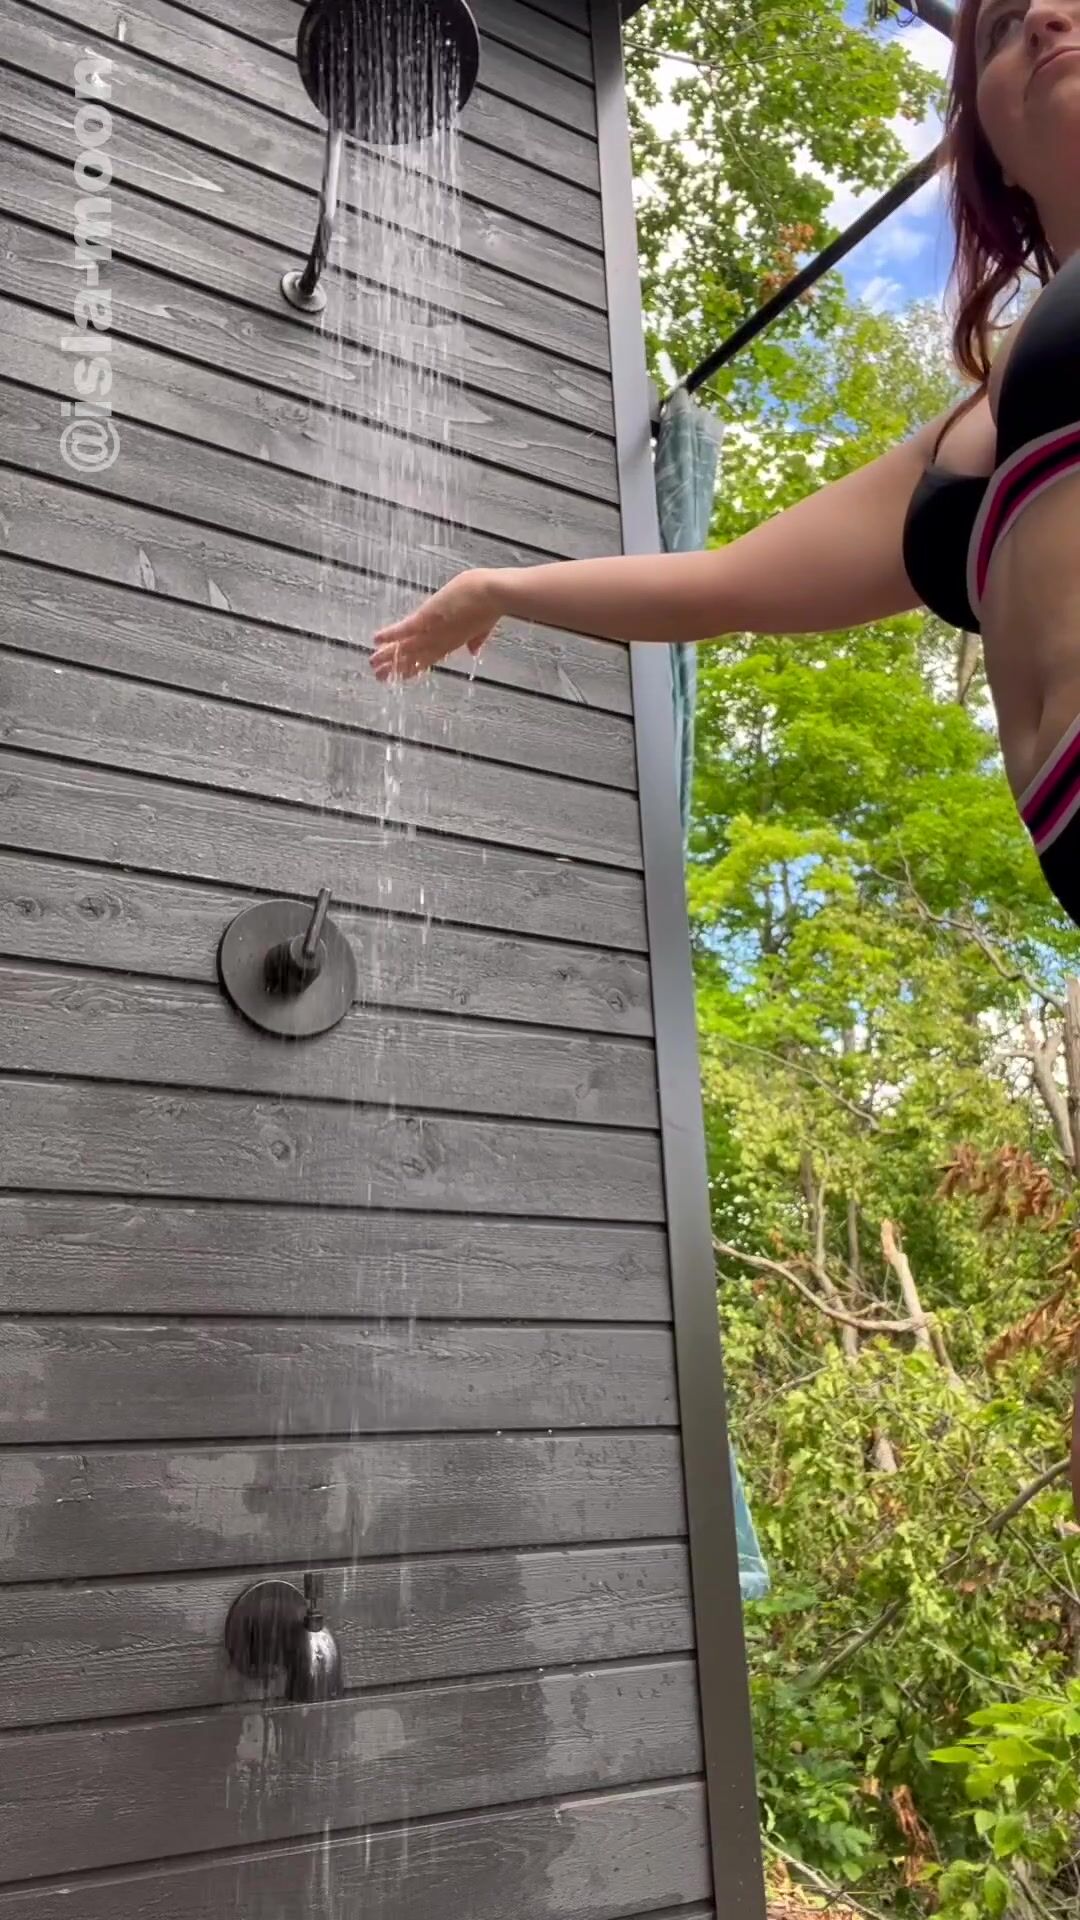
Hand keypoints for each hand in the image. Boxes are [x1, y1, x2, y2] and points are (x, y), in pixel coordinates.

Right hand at [370, 569, 502, 681]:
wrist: (494, 595)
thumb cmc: (491, 605)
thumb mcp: (483, 625)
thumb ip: (477, 638)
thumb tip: (475, 651)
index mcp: (452, 641)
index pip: (429, 658)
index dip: (415, 668)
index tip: (403, 675)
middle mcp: (441, 640)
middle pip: (414, 657)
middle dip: (396, 667)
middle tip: (380, 677)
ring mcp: (434, 630)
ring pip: (406, 646)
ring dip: (389, 655)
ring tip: (373, 664)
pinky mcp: (428, 617)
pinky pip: (405, 628)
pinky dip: (391, 634)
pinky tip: (375, 640)